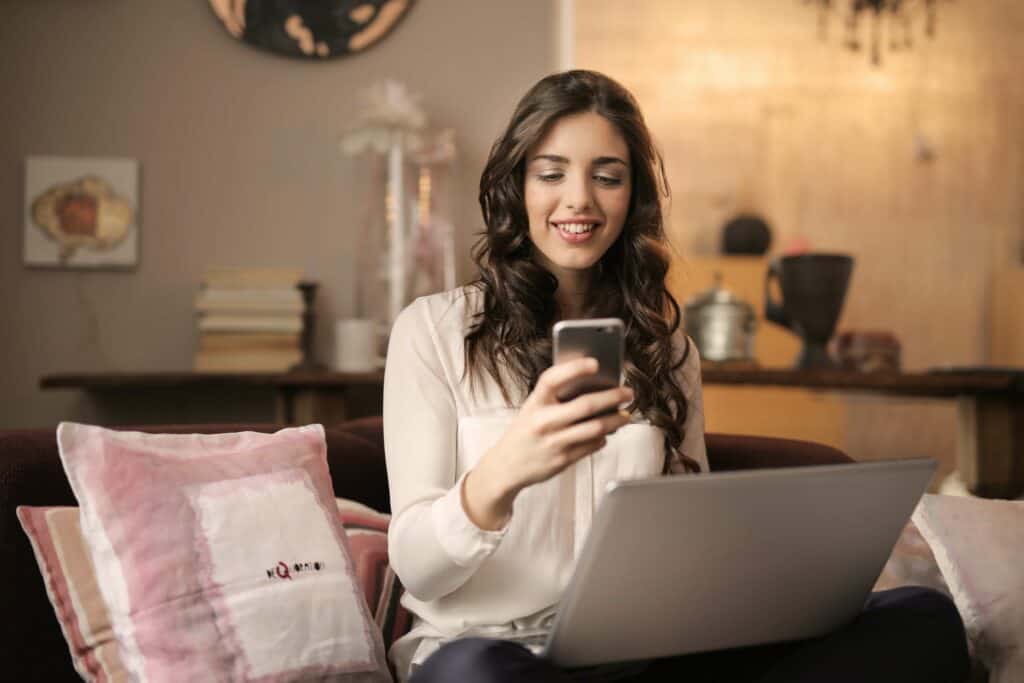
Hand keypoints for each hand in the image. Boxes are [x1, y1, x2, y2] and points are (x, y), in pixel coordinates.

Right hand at [462, 357, 633, 529]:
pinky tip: (607, 432)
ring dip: (615, 420)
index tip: (595, 363)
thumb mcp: (532, 408)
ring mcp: (553, 442)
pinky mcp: (562, 460)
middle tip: (627, 392)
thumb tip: (593, 386)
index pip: (553, 379)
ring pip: (595, 428)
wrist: (506, 466)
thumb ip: (556, 397)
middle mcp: (543, 421)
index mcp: (534, 403)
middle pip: (585, 406)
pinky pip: (592, 445)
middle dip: (612, 397)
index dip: (574, 368)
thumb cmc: (525, 431)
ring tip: (625, 415)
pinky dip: (603, 437)